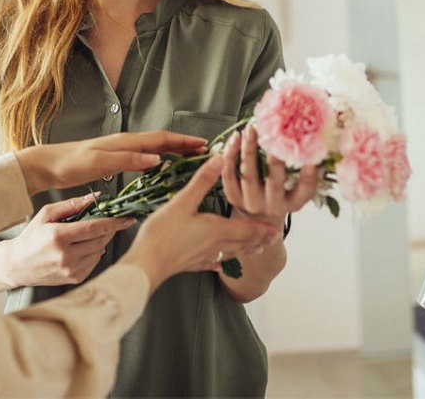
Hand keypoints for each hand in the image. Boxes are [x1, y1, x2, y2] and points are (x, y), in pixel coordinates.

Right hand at [0, 194, 130, 289]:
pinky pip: (94, 262)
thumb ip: (72, 205)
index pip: (94, 228)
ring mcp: (70, 270)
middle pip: (100, 240)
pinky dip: (94, 252)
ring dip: (101, 241)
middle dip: (110, 230)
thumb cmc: (31, 238)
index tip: (126, 218)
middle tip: (112, 221)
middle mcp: (65, 256)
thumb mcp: (47, 214)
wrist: (16, 265)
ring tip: (90, 234)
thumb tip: (95, 198)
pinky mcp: (74, 279)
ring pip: (100, 251)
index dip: (113, 222)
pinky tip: (84, 247)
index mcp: (58, 237)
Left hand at [15, 130, 207, 194]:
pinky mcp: (114, 159)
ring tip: (189, 159)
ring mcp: (120, 150)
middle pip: (161, 141)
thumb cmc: (70, 163)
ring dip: (173, 151)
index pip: (161, 139)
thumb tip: (157, 160)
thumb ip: (128, 160)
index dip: (183, 141)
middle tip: (204, 151)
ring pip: (154, 148)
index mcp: (125, 142)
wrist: (48, 165)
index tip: (203, 145)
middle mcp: (125, 142)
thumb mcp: (99, 163)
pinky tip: (160, 168)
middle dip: (184, 145)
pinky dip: (158, 159)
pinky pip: (143, 156)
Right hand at [121, 157, 281, 292]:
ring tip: (257, 249)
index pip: (248, 229)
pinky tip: (219, 265)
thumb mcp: (183, 201)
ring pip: (231, 254)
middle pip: (244, 243)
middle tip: (274, 238)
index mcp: (217, 229)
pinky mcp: (192, 264)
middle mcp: (215, 245)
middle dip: (260, 240)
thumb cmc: (163, 233)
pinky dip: (221, 262)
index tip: (278, 229)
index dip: (263, 229)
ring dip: (246, 250)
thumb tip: (221, 159)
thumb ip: (203, 181)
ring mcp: (203, 257)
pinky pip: (212, 263)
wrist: (146, 264)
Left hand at [220, 125, 318, 226]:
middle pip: (274, 182)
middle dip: (274, 160)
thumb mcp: (296, 191)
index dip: (308, 177)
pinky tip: (234, 139)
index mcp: (293, 203)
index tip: (311, 161)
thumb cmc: (281, 198)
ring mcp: (251, 202)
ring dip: (248, 150)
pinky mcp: (233, 197)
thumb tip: (315, 143)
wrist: (257, 222)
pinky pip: (229, 175)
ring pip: (248, 175)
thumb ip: (304, 172)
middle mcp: (272, 205)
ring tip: (250, 130)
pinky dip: (230, 155)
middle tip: (274, 138)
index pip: (304, 191)